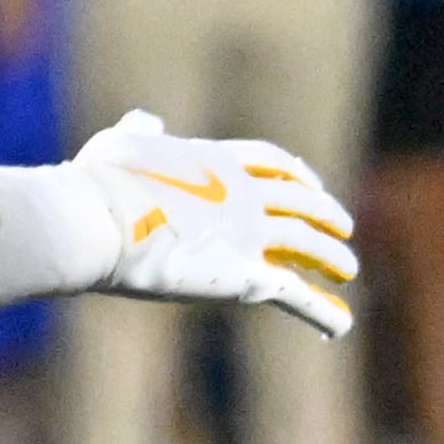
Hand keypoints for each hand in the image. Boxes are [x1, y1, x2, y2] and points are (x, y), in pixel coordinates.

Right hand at [70, 108, 359, 334]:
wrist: (98, 220)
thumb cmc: (96, 184)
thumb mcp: (119, 145)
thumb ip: (139, 133)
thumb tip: (145, 118)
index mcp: (215, 162)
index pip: (270, 162)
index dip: (296, 173)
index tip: (312, 183)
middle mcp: (242, 194)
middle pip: (299, 201)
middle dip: (324, 213)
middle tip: (344, 227)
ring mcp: (249, 234)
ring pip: (307, 244)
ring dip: (331, 257)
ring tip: (347, 270)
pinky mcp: (246, 275)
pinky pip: (295, 295)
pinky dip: (322, 311)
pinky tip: (341, 325)